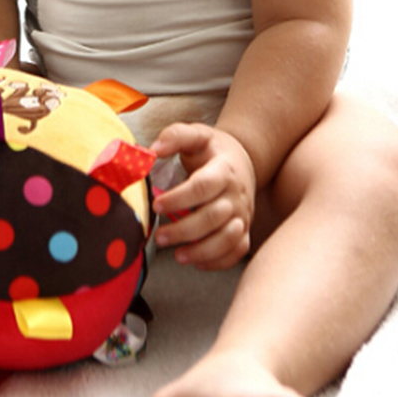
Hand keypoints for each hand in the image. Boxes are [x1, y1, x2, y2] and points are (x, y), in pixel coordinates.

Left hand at [150, 123, 255, 269]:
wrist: (243, 160)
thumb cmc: (213, 149)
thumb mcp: (197, 135)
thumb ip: (175, 136)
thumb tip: (152, 150)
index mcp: (224, 169)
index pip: (202, 186)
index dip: (179, 198)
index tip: (156, 205)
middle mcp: (236, 194)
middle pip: (213, 217)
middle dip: (184, 230)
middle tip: (158, 236)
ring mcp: (243, 214)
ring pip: (228, 239)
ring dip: (202, 250)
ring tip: (177, 255)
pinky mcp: (244, 229)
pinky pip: (237, 251)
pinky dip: (218, 261)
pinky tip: (196, 261)